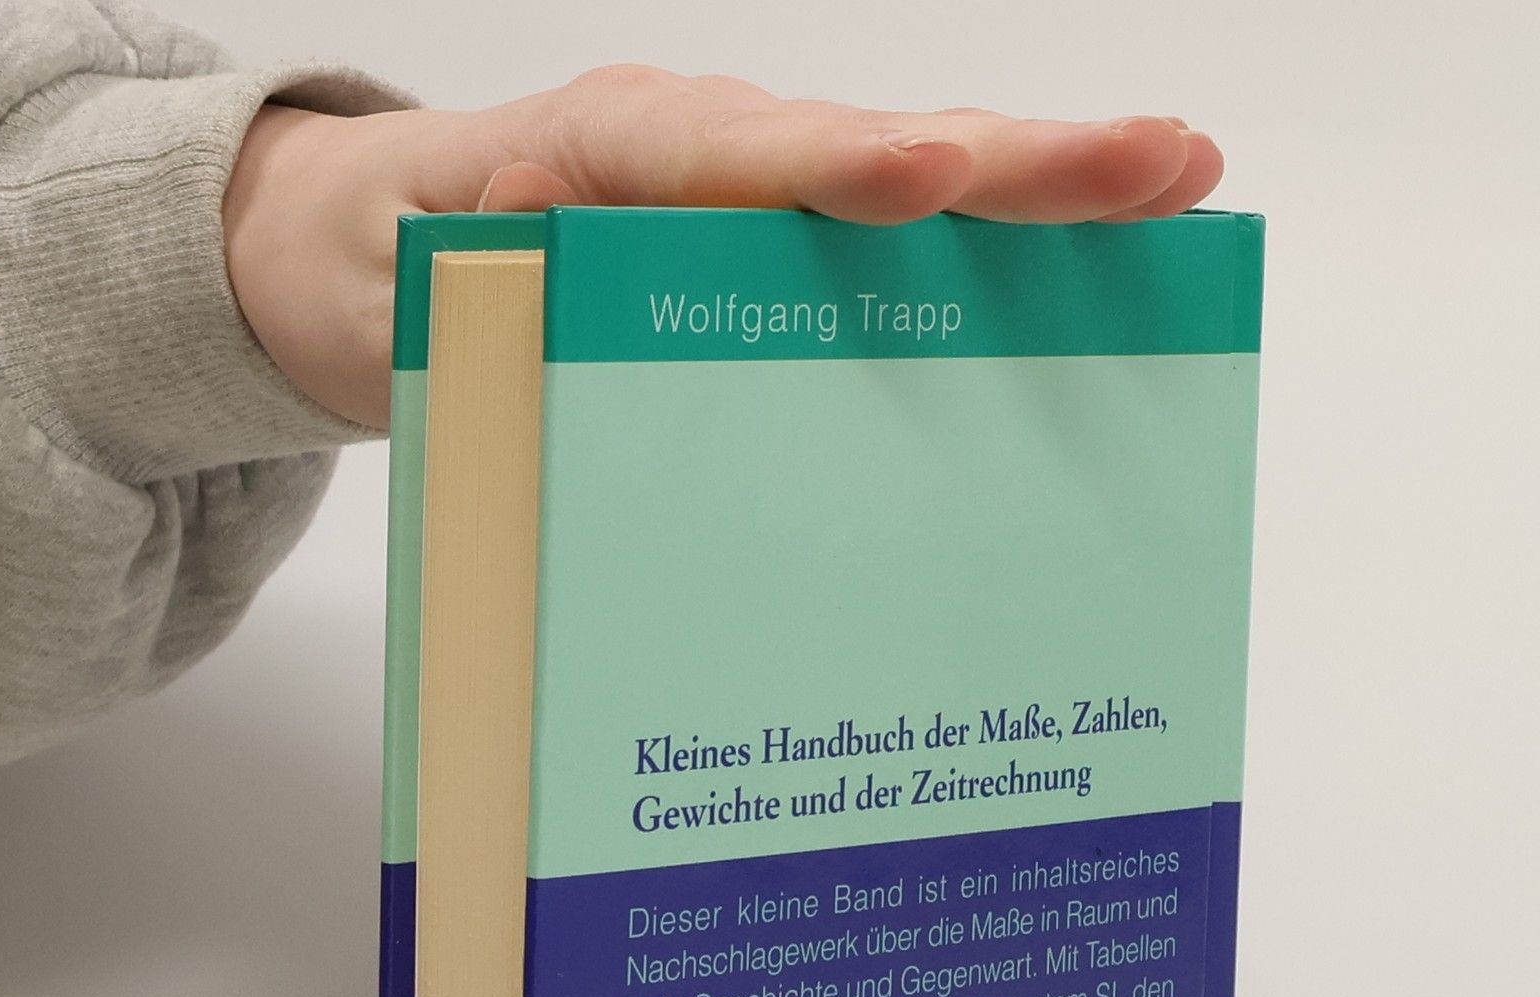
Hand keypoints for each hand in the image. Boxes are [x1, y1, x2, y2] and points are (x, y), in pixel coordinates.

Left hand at [224, 67, 1224, 429]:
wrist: (365, 253)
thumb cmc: (388, 276)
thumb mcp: (398, 304)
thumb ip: (472, 304)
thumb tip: (563, 280)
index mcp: (603, 153)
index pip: (731, 154)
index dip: (835, 167)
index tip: (931, 178)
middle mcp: (702, 152)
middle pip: (873, 149)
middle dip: (1015, 161)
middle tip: (1159, 159)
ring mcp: (751, 195)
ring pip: (909, 188)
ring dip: (1039, 196)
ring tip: (1175, 188)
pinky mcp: (775, 245)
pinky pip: (893, 249)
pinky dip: (989, 260)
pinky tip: (1092, 276)